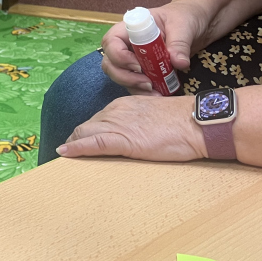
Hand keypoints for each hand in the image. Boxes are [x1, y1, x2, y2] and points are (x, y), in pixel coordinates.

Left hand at [57, 94, 206, 160]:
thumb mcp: (154, 117)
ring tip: (64, 155)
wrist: (197, 122)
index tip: (82, 141)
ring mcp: (118, 124)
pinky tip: (64, 153)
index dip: (88, 132)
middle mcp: (116, 112)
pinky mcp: (123, 140)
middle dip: (76, 139)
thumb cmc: (183, 122)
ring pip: (85, 133)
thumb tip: (135, 133)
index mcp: (124, 105)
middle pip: (87, 126)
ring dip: (73, 145)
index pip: (98, 119)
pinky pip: (93, 143)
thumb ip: (138, 122)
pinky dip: (76, 148)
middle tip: (68, 151)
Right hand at [101, 1, 208, 93]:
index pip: (111, 41)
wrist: (197, 24)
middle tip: (147, 84)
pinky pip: (134, 84)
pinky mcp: (143, 71)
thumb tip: (179, 63)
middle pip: (110, 63)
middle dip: (124, 77)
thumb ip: (180, 43)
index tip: (139, 66)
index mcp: (131, 28)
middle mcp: (127, 44)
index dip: (118, 56)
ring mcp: (133, 59)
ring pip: (119, 76)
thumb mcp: (184, 26)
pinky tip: (159, 95)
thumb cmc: (185, 17)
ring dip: (133, 87)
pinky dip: (143, 93)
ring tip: (156, 93)